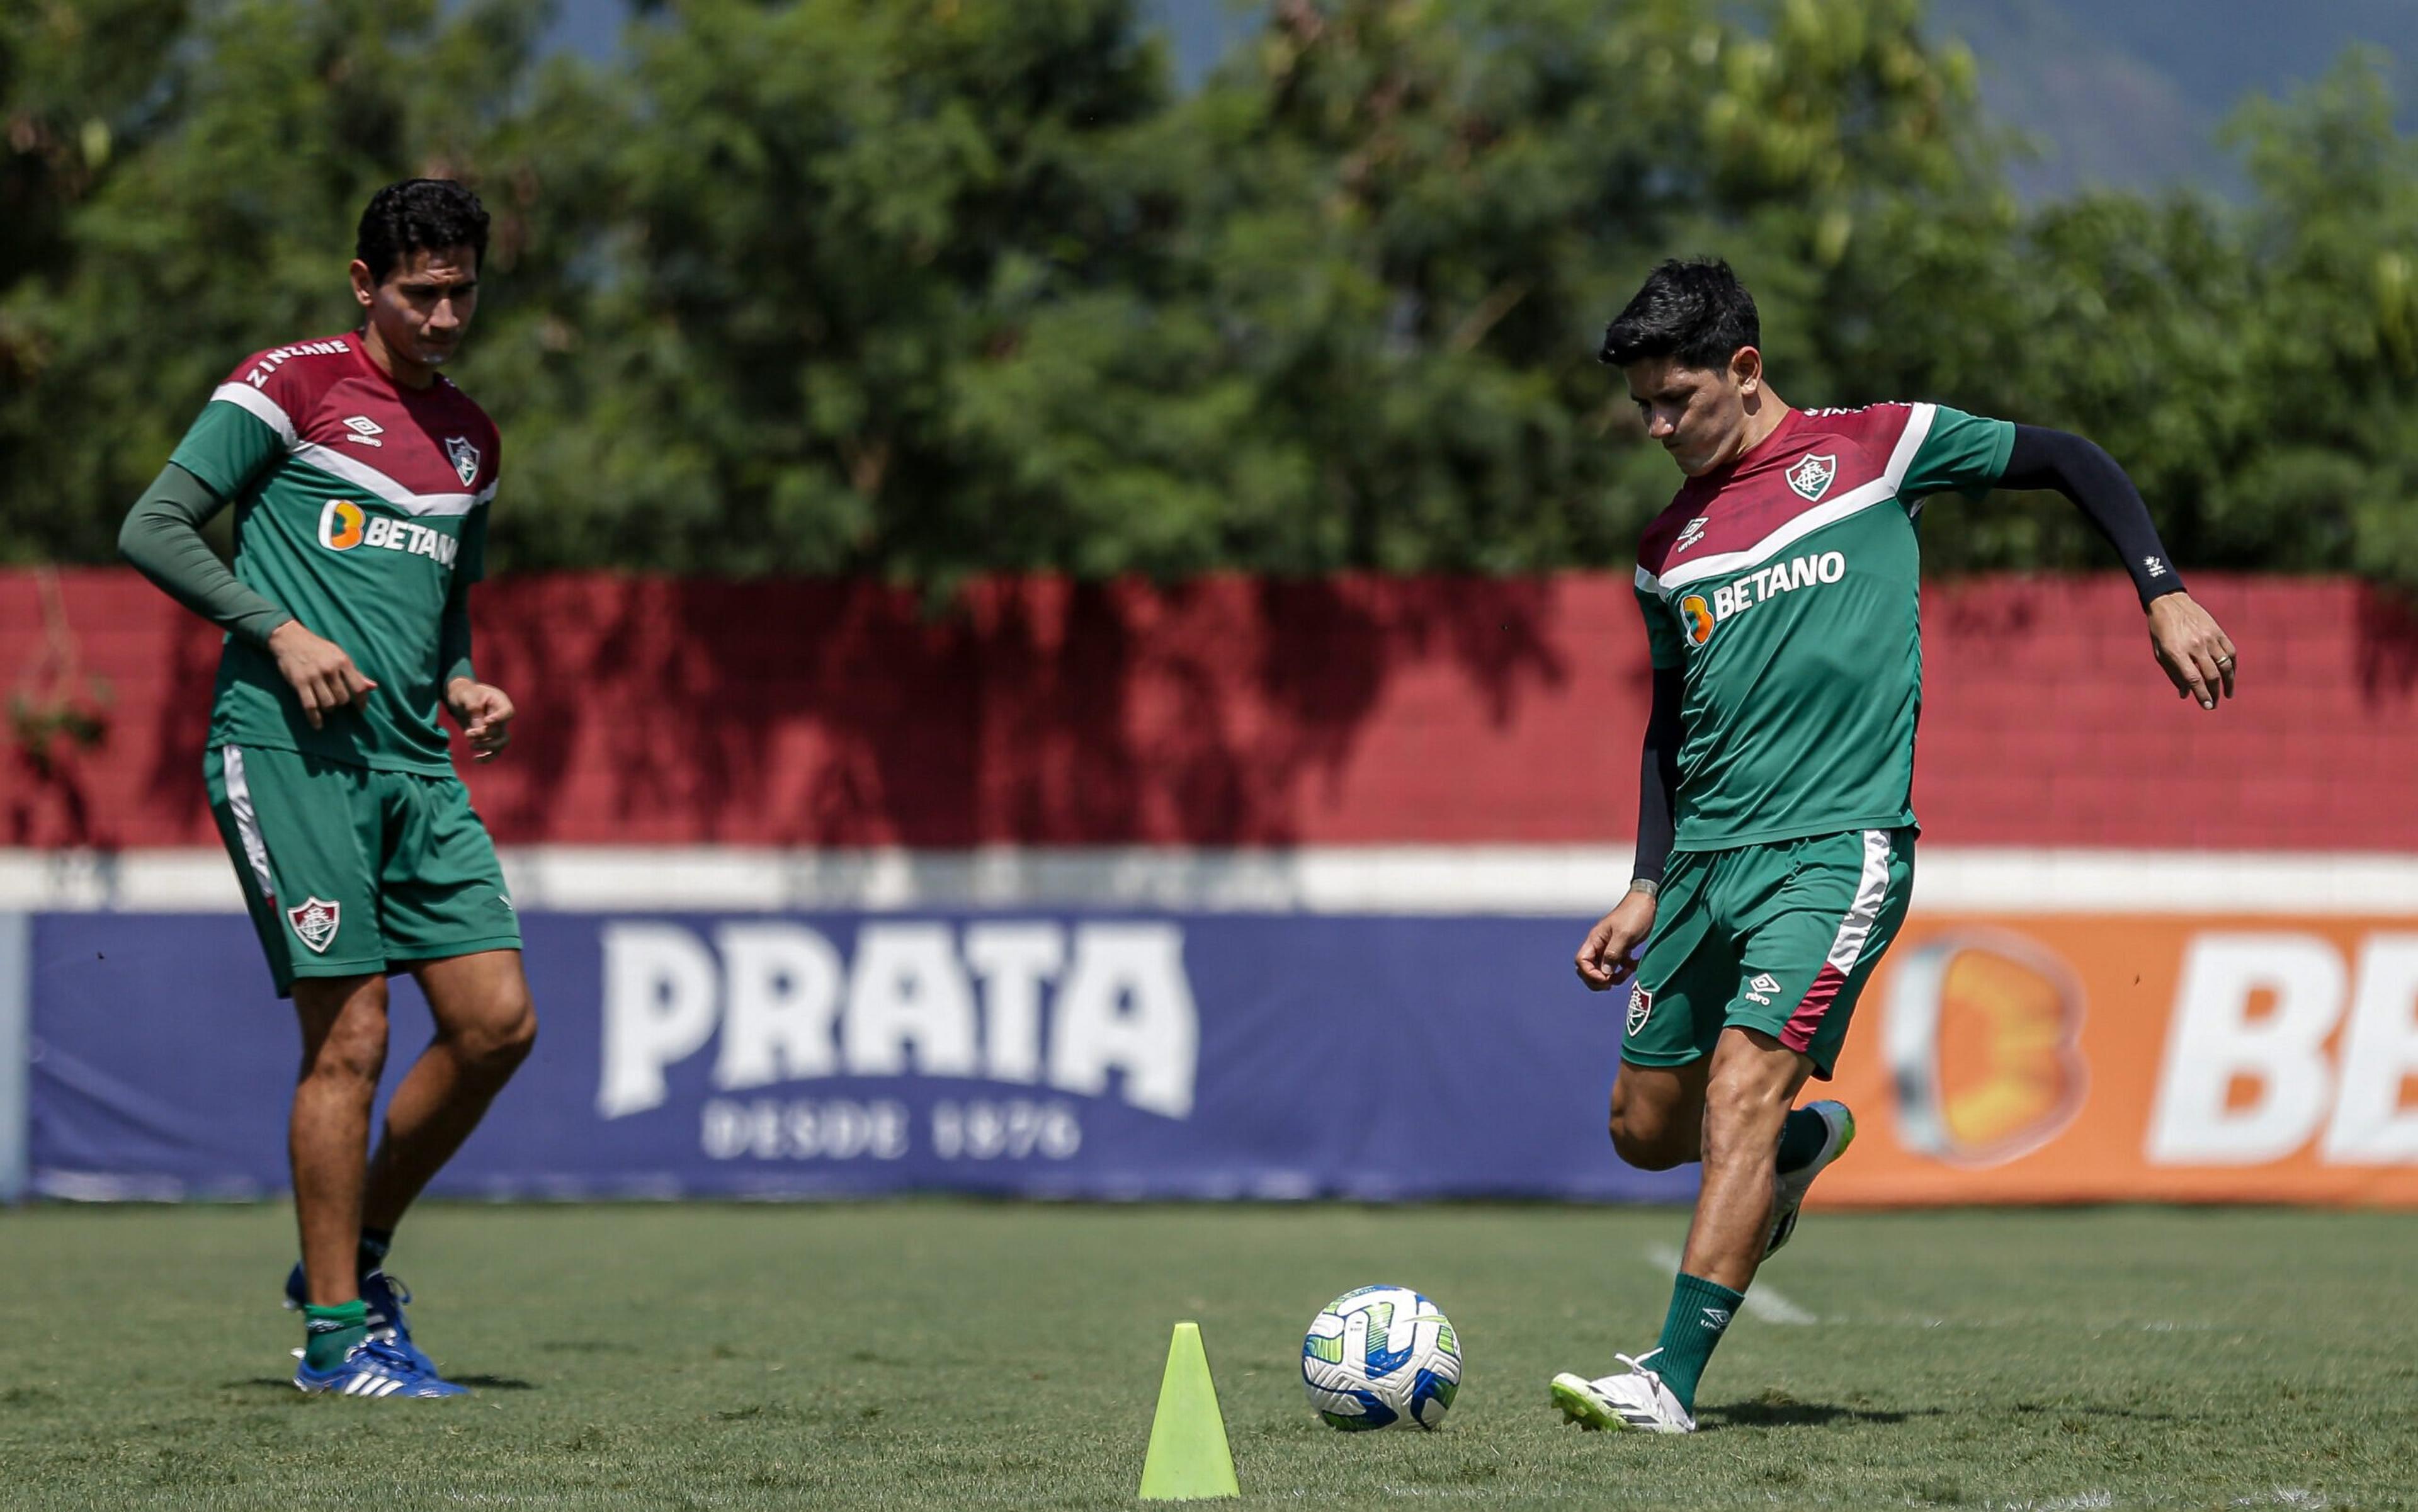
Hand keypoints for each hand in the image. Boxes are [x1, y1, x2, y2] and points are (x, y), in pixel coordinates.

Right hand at [267, 620, 375, 729]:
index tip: (361, 709)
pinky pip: (310, 706)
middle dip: (342, 704)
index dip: (362, 702)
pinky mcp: (299, 683)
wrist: (290, 639)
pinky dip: (315, 719)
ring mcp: (314, 676)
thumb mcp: (339, 656)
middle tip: (337, 702)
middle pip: (343, 699)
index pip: (358, 687)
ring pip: (328, 704)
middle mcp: (330, 669)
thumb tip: (373, 687)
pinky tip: (318, 725)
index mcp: (343, 661)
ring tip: (327, 706)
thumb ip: (355, 673)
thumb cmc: (318, 649)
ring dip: (329, 709)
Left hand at [447, 678, 514, 761]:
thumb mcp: (467, 696)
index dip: (500, 719)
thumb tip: (480, 728)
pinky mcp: (488, 738)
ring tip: (471, 745)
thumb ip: (474, 710)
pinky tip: (475, 759)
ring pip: (500, 744)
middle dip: (487, 736)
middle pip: (503, 732)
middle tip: (469, 734)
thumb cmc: (465, 693)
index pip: (508, 713)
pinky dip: (487, 758)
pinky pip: (493, 752)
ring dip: (486, 747)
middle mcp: (501, 718)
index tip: (487, 721)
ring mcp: (496, 729)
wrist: (460, 697)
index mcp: (500, 703)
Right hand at [1576, 887, 1658, 991]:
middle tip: (1610, 984)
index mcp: (1595, 939)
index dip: (1590, 974)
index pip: (1582, 961)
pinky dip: (1626, 969)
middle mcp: (1600, 944)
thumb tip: (1605, 973)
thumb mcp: (1623, 934)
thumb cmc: (1634, 913)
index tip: (1605, 979)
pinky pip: (1619, 965)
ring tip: (1627, 973)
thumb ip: (1612, 954)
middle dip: (1598, 979)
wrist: (1649, 900)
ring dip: (1614, 976)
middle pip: (1589, 968)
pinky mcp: (1623, 947)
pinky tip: (1635, 965)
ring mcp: (1611, 946)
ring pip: (1605, 969)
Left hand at [2146, 592, 2236, 710]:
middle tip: (2215, 703)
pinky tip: (2230, 675)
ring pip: (2225, 665)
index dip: (2202, 695)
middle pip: (2211, 675)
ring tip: (2227, 693)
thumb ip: (2174, 674)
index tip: (2208, 706)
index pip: (2194, 679)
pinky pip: (2230, 652)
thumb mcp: (2160, 653)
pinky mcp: (2218, 631)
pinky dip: (2232, 666)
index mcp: (2177, 652)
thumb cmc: (2160, 631)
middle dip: (2214, 693)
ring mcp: (2209, 637)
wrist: (2169, 603)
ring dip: (2228, 682)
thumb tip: (2185, 694)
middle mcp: (2195, 645)